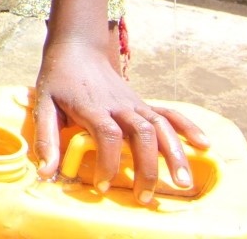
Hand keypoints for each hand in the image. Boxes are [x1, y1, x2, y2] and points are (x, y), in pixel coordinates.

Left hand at [32, 37, 208, 202]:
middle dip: (146, 168)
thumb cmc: (58, 79)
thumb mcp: (43, 105)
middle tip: (144, 197)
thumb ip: (45, 138)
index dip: (108, 162)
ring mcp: (134, 103)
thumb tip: (45, 174)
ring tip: (183, 183)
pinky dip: (188, 127)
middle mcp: (119, 105)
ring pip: (161, 126)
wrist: (77, 49)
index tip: (102, 186)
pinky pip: (169, 113)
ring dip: (174, 154)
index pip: (107, 135)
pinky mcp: (143, 103)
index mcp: (93, 107)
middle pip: (141, 134)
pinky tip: (203, 145)